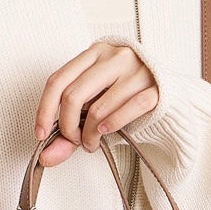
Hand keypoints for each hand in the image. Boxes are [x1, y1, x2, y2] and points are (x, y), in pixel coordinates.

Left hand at [34, 43, 157, 166]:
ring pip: (99, 108)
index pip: (57, 80)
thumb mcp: (94, 106)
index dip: (44, 111)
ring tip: (91, 142)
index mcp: (94, 53)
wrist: (170, 94)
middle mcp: (114, 56)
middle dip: (67, 127)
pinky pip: (126, 111)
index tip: (40, 134)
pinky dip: (111, 127)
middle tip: (73, 140)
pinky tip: (106, 133)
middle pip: (73, 95)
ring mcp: (137, 70)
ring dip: (89, 135)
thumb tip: (46, 157)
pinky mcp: (156, 88)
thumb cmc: (125, 97)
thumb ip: (69, 130)